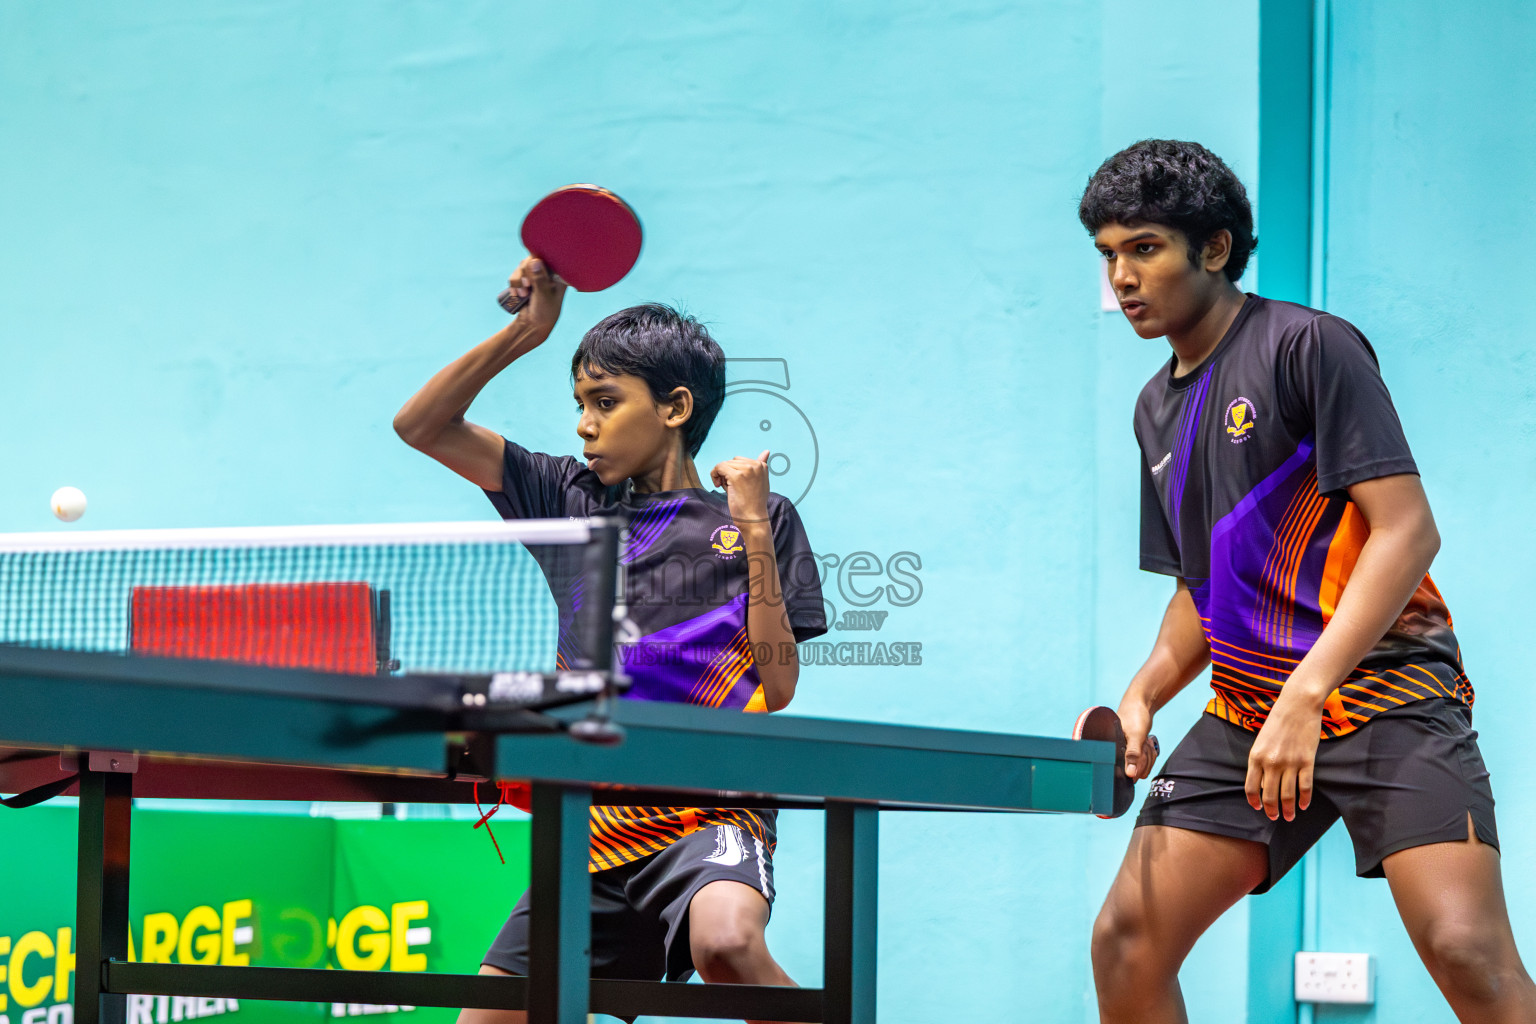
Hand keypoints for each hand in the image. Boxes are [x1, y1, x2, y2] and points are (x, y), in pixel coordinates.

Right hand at [507, 257, 566, 330]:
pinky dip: (513, 283)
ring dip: (518, 280)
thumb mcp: (544, 296)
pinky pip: (516, 275)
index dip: (537, 262)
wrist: (532, 325)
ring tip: (523, 295)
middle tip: (527, 286)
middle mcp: (548, 273)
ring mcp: (536, 276)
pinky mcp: (525, 281)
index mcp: (559, 275)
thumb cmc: (544, 312)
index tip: (533, 276)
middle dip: (525, 273)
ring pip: (522, 267)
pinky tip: (517, 294)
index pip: (548, 258)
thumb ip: (540, 279)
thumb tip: (535, 261)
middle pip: (532, 260)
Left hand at [710, 450, 770, 525]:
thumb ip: (760, 466)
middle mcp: (756, 465)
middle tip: (730, 488)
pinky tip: (718, 485)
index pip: (740, 460)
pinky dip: (714, 475)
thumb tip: (766, 450)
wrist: (753, 519)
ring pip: (724, 464)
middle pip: (732, 461)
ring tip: (728, 489)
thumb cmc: (754, 504)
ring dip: (721, 476)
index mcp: (762, 465)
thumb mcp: (761, 482)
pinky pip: (719, 467)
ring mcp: (747, 470)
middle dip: (727, 473)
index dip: (734, 472)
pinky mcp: (736, 476)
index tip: (734, 484)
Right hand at [1116, 696, 1158, 779]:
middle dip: (1145, 757)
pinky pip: (1145, 761)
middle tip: (1143, 742)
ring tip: (1144, 741)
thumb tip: (1130, 774)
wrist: (1142, 704)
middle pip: (1136, 771)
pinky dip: (1149, 753)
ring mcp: (1127, 753)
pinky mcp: (1134, 752)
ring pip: (1142, 766)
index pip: (1122, 771)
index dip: (1134, 768)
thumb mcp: (1135, 736)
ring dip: (1148, 755)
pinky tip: (1146, 742)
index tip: (1140, 753)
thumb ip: (1132, 755)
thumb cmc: (1134, 716)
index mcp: (1112, 750)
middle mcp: (1117, 754)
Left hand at [1244, 691, 1322, 820]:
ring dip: (1288, 809)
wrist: (1297, 704)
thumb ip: (1260, 761)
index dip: (1254, 800)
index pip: (1251, 786)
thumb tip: (1263, 783)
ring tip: (1290, 816)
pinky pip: (1305, 786)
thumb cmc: (1278, 721)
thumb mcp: (1262, 740)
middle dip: (1271, 810)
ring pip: (1287, 795)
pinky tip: (1304, 805)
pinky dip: (1305, 799)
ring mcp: (1290, 763)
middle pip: (1269, 795)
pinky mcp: (1307, 761)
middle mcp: (1271, 762)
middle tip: (1274, 818)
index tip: (1258, 808)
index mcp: (1256, 756)